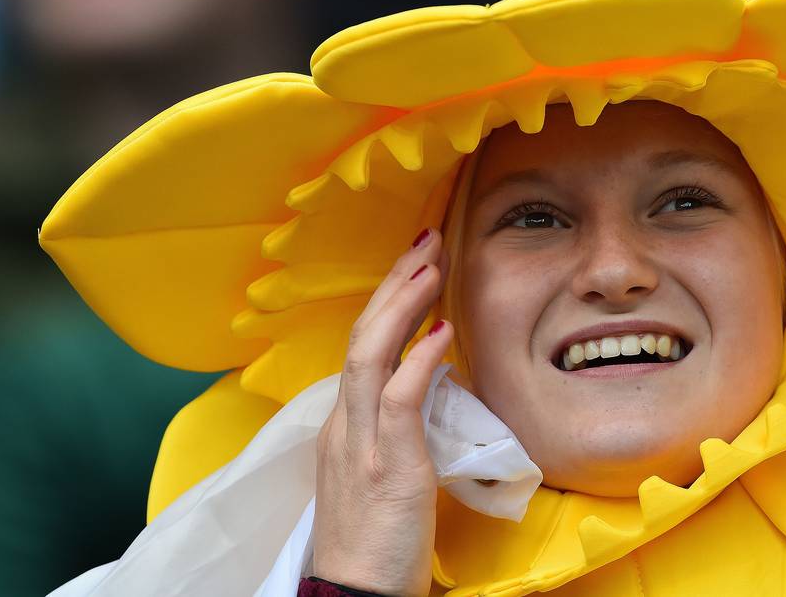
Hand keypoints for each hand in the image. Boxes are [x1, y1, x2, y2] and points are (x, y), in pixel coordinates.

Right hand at [310, 228, 452, 596]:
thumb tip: (431, 381)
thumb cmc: (377, 544)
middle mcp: (344, 426)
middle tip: (427, 241)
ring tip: (432, 263)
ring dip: (402, 304)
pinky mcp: (387, 467)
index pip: (362, 348)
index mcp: (344, 427)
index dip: (388, 302)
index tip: (416, 266)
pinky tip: (441, 331)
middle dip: (395, 284)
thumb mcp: (383, 474)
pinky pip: (399, 401)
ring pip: (370, 355)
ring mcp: (360, 444)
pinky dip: (419, 360)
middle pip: (362, 337)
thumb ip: (399, 427)